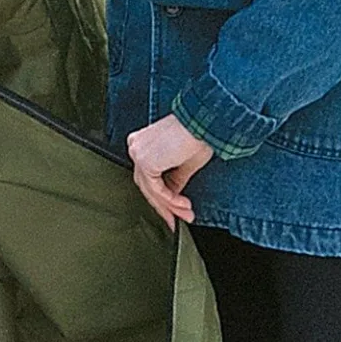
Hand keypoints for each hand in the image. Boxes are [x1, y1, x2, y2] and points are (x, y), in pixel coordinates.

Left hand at [126, 113, 213, 228]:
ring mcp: (138, 153)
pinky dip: (170, 199)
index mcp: (143, 143)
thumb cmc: (199, 134)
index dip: (160, 196)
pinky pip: (155, 188)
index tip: (173, 212)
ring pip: (150, 189)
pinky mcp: (145, 160)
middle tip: (177, 220)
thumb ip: (175, 179)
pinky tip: (182, 205)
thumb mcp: (185, 162)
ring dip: (170, 205)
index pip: (148, 176)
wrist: (204, 121)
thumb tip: (173, 195)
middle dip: (164, 206)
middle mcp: (136, 146)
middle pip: (146, 185)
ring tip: (187, 214)